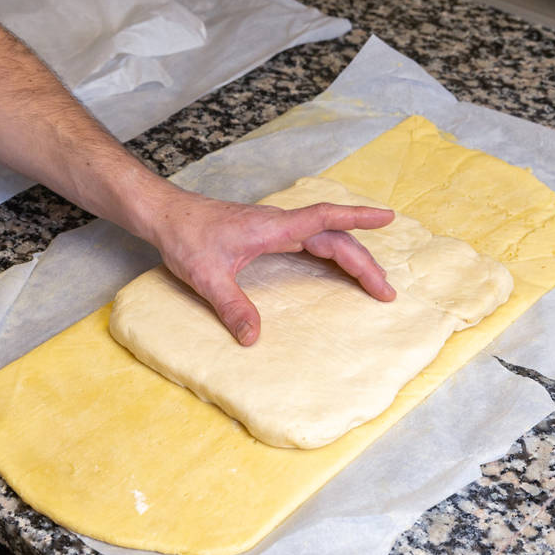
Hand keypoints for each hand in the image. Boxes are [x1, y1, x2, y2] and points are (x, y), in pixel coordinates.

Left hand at [151, 191, 396, 345]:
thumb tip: (252, 338)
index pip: (324, 218)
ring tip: (374, 284)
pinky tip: (339, 268)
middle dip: (363, 262)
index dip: (357, 217)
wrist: (168, 215)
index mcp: (272, 227)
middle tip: (385, 292)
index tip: (387, 218)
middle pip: (334, 237)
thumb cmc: (186, 237)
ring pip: (326, 238)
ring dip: (352, 258)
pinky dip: (333, 254)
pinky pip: (312, 241)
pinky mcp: (270, 234)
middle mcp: (280, 224)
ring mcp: (276, 228)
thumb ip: (231, 306)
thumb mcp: (205, 277)